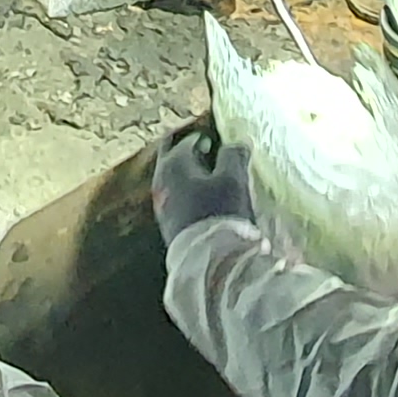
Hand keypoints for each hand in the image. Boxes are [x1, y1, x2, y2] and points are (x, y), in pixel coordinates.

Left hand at [148, 121, 257, 242]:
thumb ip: (234, 155)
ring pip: (172, 177)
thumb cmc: (220, 212)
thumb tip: (236, 143)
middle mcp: (161, 180)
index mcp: (174, 164)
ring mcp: (161, 202)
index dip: (200, 138)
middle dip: (188, 152)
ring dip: (188, 172)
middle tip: (205, 150)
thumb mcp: (233, 178)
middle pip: (171, 157)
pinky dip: (186, 189)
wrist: (207, 258)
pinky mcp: (166, 221)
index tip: (212, 139)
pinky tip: (202, 198)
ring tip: (207, 175)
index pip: (185, 141)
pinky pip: (175, 195)